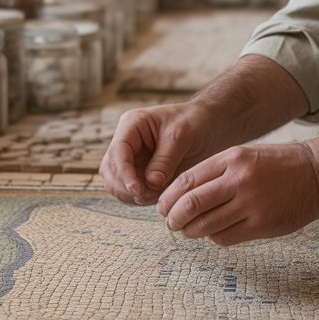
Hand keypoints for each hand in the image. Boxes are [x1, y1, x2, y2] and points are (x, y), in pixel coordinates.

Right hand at [99, 99, 220, 206]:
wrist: (208, 124)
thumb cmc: (194, 122)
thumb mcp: (181, 137)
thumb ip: (164, 161)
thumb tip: (150, 184)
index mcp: (132, 125)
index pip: (118, 152)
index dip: (124, 173)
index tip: (138, 190)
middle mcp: (127, 141)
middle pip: (110, 170)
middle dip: (125, 187)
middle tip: (147, 197)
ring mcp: (131, 158)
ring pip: (116, 183)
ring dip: (131, 195)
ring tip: (156, 196)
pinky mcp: (140, 172)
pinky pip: (131, 190)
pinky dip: (140, 198)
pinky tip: (157, 196)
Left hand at [157, 141, 318, 245]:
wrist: (317, 175)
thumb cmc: (276, 166)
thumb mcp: (243, 156)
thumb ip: (214, 173)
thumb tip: (179, 196)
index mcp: (231, 159)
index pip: (186, 181)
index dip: (168, 198)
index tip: (162, 207)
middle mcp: (239, 180)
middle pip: (190, 205)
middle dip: (173, 218)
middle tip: (170, 223)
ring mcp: (251, 204)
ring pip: (205, 225)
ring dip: (190, 231)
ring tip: (188, 231)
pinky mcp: (262, 225)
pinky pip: (225, 237)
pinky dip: (214, 237)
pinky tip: (215, 232)